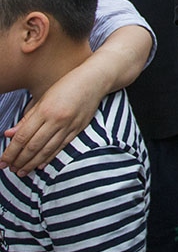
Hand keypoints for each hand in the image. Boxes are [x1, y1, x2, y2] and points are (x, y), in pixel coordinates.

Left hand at [1, 59, 105, 173]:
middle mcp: (56, 120)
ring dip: (32, 163)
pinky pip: (61, 147)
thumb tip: (9, 134)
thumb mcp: (44, 97)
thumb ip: (27, 118)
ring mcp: (69, 125)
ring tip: (21, 172)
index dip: (10, 152)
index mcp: (45, 110)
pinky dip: (50, 157)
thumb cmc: (68, 84)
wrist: (95, 80)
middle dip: (19, 160)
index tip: (2, 161)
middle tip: (9, 169)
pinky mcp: (79, 129)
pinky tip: (40, 165)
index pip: (22, 137)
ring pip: (47, 150)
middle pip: (33, 146)